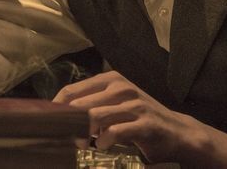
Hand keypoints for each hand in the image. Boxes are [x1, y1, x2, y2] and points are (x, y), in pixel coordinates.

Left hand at [53, 71, 199, 163]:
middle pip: (80, 104)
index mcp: (111, 80)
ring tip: (82, 144)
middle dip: (68, 124)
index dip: (57, 109)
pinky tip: (103, 146)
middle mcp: (121, 88)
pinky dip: (104, 141)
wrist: (177, 132)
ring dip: (84, 134)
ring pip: (95, 116)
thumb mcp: (114, 106)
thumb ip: (92, 106)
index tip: (49, 125)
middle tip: (65, 138)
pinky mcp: (145, 123)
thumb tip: (59, 117)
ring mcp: (134, 104)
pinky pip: (115, 132)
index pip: (72, 91)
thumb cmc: (140, 119)